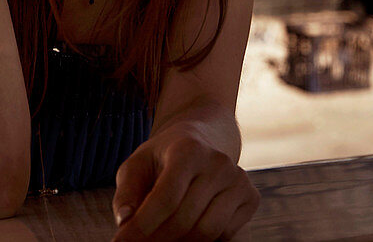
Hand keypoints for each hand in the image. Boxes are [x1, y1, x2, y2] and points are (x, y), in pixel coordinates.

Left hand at [111, 130, 259, 240]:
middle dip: (157, 239)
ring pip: (207, 232)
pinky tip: (187, 231)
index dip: (142, 226)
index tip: (121, 241)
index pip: (166, 198)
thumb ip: (127, 192)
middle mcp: (218, 162)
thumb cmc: (163, 158)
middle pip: (185, 219)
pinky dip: (204, 241)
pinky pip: (226, 235)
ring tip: (161, 239)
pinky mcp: (251, 196)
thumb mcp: (138, 165)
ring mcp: (238, 179)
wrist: (202, 140)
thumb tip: (125, 221)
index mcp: (188, 148)